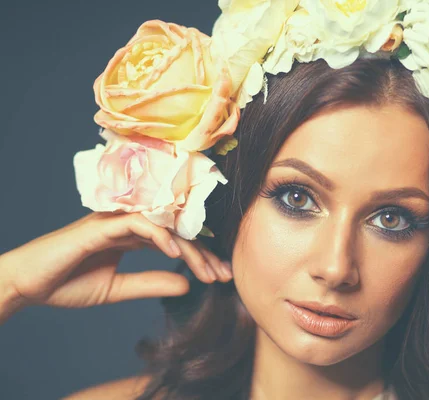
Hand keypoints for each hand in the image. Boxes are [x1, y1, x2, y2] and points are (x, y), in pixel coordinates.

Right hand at [0, 213, 231, 317]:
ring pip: (164, 225)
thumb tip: (188, 285)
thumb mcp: (117, 289)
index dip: (200, 256)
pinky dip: (160, 236)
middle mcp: (128, 223)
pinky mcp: (101, 225)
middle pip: (176, 231)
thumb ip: (150, 283)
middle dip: (204, 253)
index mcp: (131, 235)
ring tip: (208, 270)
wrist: (26, 284)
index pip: (175, 240)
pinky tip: (176, 253)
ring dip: (189, 247)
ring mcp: (115, 220)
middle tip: (224, 274)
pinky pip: (138, 223)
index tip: (220, 276)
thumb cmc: (66, 283)